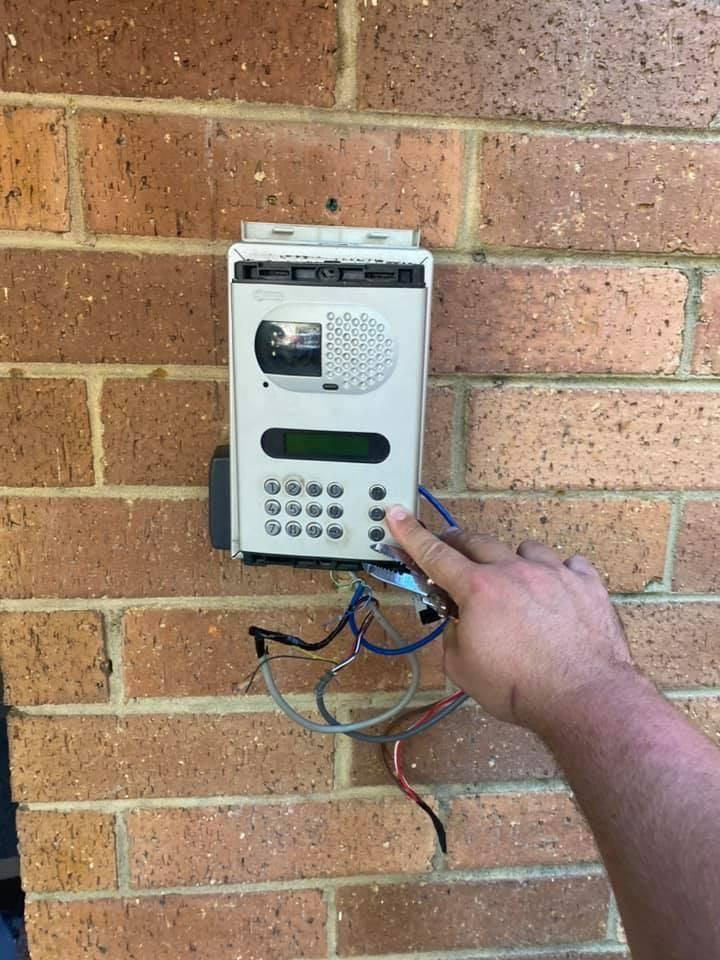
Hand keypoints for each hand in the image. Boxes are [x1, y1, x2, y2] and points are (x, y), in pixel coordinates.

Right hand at [386, 506, 633, 734]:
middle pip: (477, 542)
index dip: (411, 534)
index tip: (397, 514)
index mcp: (479, 589)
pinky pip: (568, 564)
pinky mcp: (587, 584)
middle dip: (457, 543)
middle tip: (450, 549)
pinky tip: (558, 594)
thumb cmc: (520, 688)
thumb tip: (458, 621)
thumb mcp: (463, 668)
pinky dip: (558, 574)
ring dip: (513, 560)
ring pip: (526, 549)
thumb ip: (452, 636)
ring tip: (514, 582)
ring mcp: (554, 573)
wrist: (584, 697)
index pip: (435, 554)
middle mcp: (514, 571)